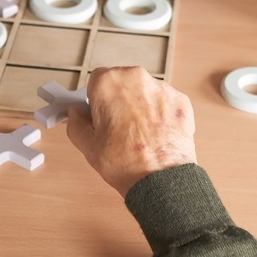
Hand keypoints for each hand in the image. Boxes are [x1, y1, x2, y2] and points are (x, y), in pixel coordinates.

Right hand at [66, 67, 196, 196]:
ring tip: (140, 135)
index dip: (96, 100)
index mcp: (108, 83)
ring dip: (141, 106)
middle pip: (122, 83)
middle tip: (118, 128)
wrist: (161, 179)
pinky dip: (161, 115)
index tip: (99, 116)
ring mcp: (161, 88)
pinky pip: (165, 102)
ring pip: (144, 92)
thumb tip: (76, 115)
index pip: (95, 82)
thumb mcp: (87, 146)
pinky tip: (157, 135)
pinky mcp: (181, 100)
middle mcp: (136, 78)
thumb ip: (75, 123)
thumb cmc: (124, 162)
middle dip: (119, 100)